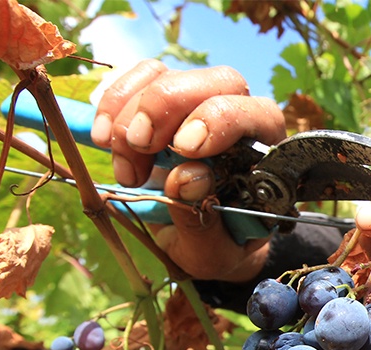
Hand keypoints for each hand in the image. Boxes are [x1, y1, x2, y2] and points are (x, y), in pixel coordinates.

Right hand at [91, 60, 286, 280]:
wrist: (200, 243)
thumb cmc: (219, 245)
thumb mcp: (213, 253)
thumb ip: (203, 222)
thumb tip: (187, 177)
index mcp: (267, 154)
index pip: (257, 114)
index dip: (219, 120)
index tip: (183, 149)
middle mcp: (240, 117)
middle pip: (212, 82)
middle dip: (164, 108)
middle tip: (136, 148)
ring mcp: (201, 102)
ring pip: (167, 76)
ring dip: (130, 116)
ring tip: (125, 171)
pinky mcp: (165, 98)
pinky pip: (137, 77)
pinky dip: (112, 103)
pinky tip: (103, 138)